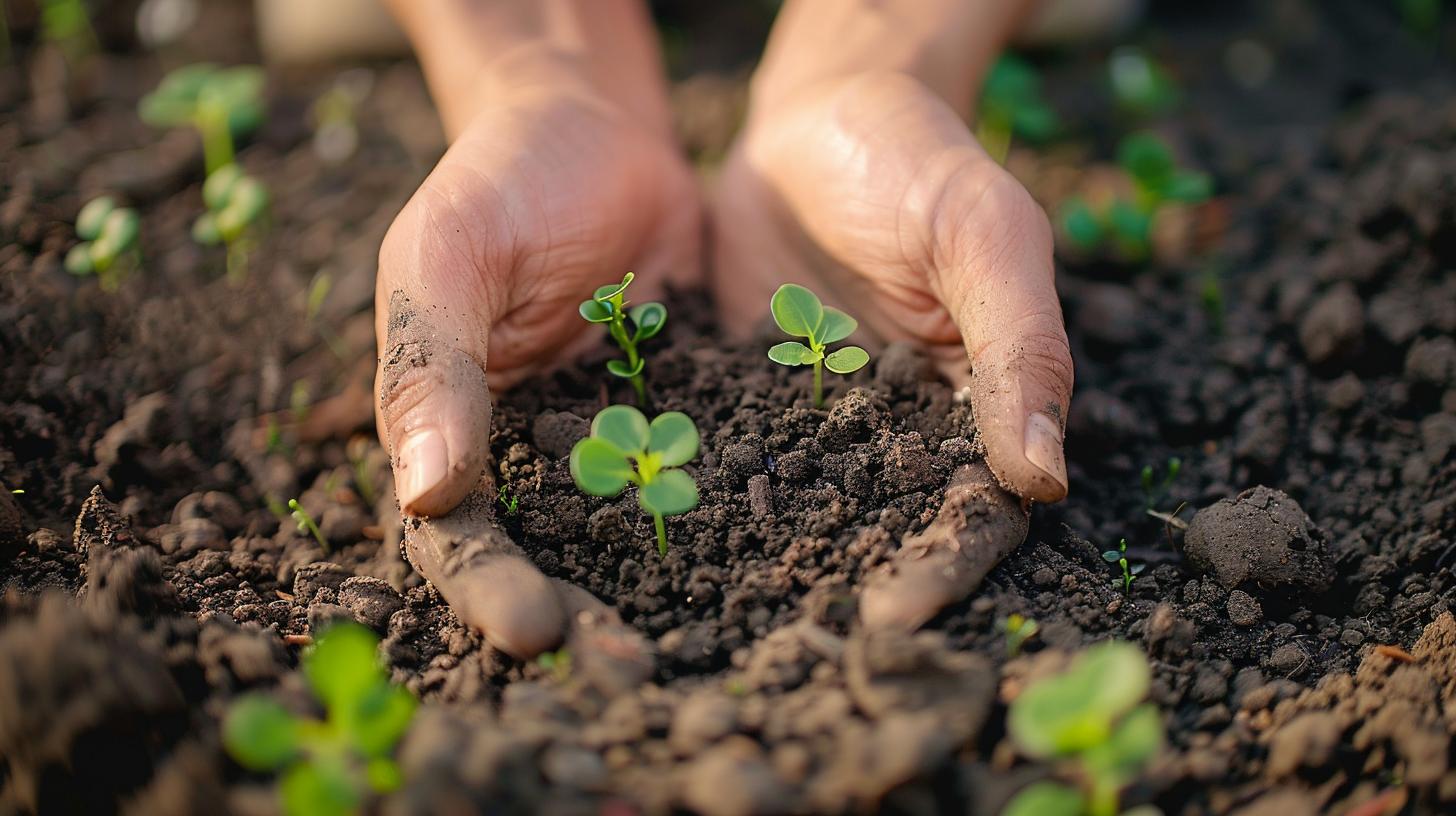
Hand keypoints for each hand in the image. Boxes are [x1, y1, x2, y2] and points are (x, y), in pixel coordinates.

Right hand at [375, 50, 698, 655]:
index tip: (537, 629)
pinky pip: (703, 473)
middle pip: (547, 558)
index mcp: (452, 428)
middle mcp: (530, 453)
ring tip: (717, 636)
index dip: (488, 589)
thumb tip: (423, 491)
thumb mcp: (448, 259)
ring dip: (662, 591)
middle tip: (634, 673)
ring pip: (629, 537)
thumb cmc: (500, 181)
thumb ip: (435, 367)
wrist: (595, 124)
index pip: (456, 535)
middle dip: (583, 619)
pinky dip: (735, 518)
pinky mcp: (685, 412)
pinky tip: (786, 553)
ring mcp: (610, 439)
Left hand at [713, 67, 1072, 627]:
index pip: (974, 507)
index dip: (946, 565)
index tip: (898, 617)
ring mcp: (817, 416)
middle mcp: (896, 427)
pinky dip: (697, 490)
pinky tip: (648, 529)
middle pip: (883, 527)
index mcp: (971, 404)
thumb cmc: (922, 164)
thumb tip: (1046, 477)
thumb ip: (1017, 348)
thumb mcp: (984, 239)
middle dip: (848, 584)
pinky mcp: (746, 392)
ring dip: (766, 558)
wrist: (818, 113)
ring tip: (708, 614)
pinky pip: (725, 452)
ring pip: (802, 505)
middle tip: (794, 644)